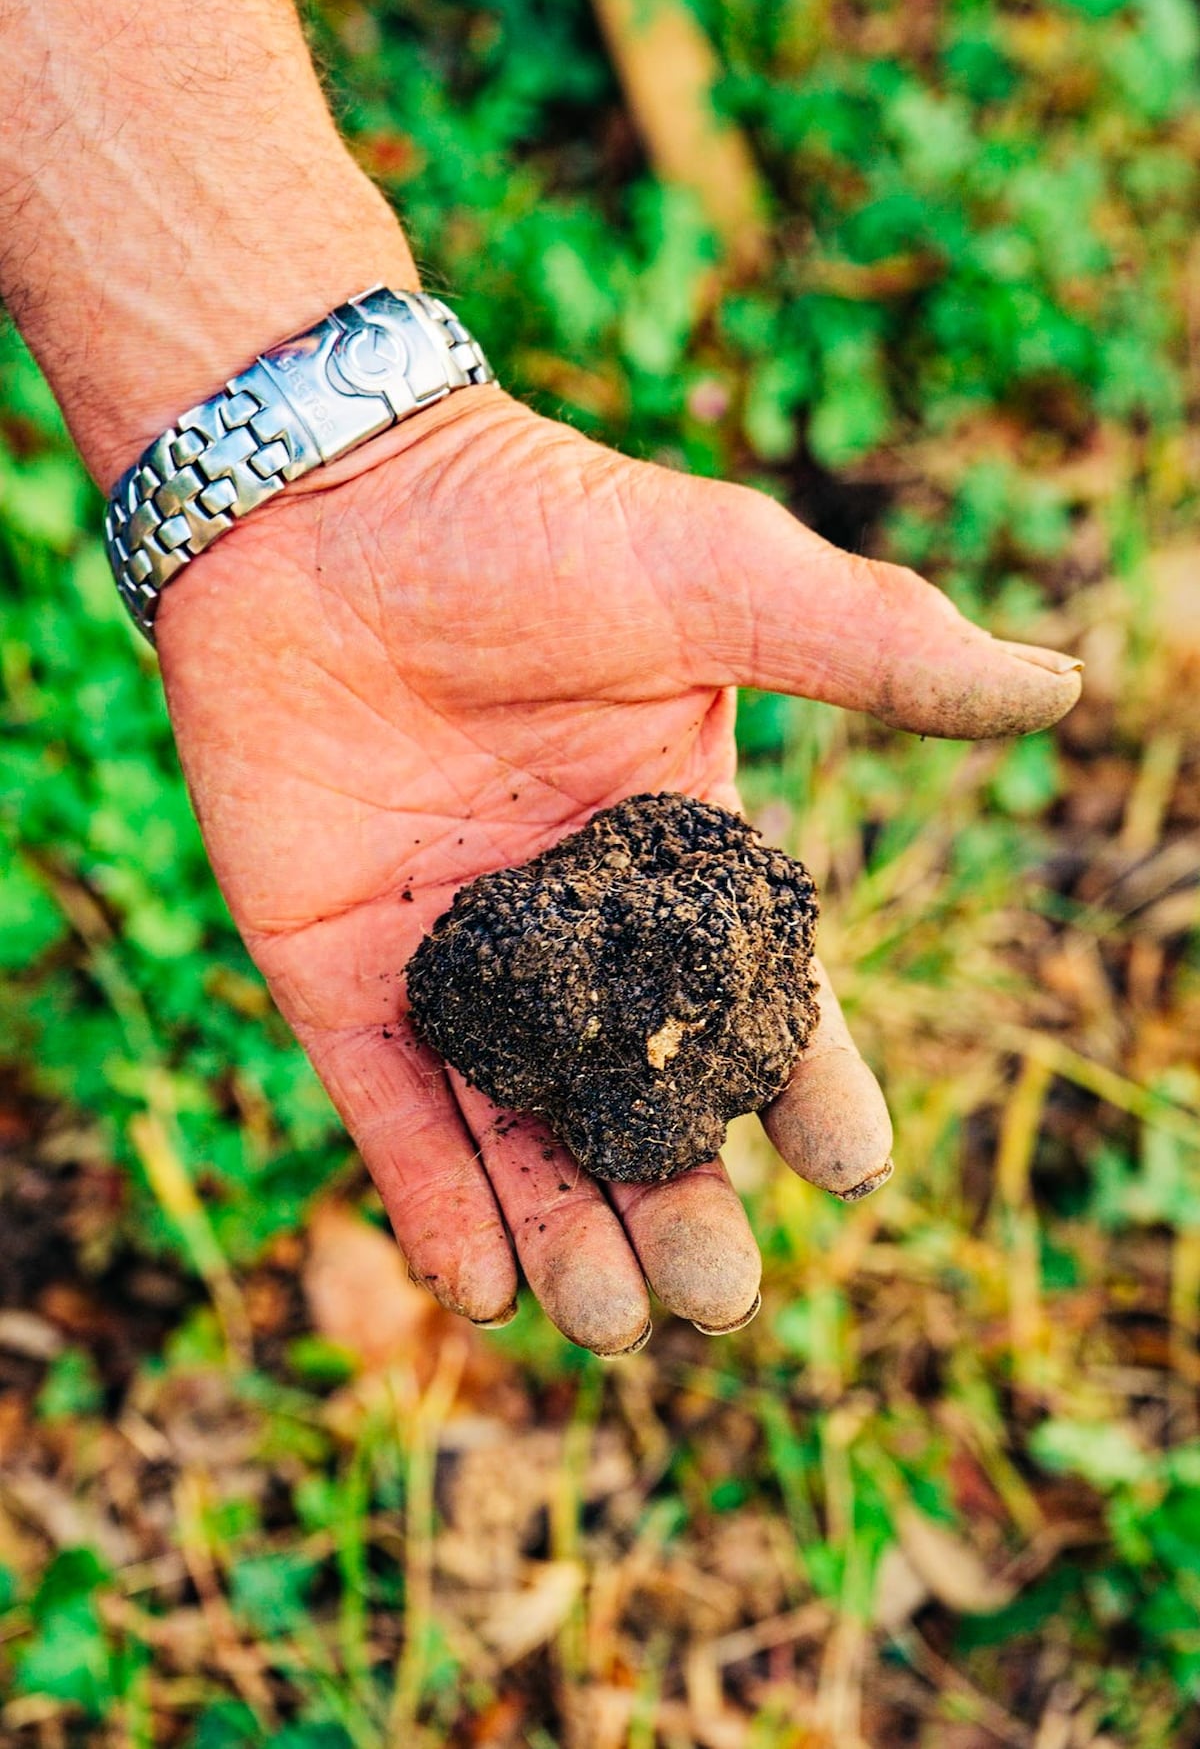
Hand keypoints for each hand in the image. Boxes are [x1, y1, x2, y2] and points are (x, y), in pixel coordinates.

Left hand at [156, 387, 1080, 1353]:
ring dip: (565, 1229)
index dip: (806, 1082)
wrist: (317, 495)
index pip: (759, 995)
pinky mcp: (335, 967)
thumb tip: (1054, 685)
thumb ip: (873, 647)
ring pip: (517, 1125)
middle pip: (637, 1092)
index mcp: (676, 849)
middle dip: (680, 1197)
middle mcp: (570, 923)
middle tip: (715, 1295)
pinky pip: (388, 1103)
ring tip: (617, 1322)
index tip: (848, 1167)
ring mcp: (453, 952)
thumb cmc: (531, 526)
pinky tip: (479, 1286)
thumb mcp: (721, 581)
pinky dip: (430, 1193)